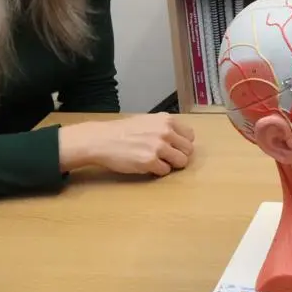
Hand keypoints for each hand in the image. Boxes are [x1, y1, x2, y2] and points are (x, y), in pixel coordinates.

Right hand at [59, 113, 194, 175]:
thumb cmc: (123, 131)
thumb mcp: (148, 121)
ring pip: (181, 162)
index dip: (182, 144)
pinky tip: (146, 166)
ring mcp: (159, 147)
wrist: (101, 139)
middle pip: (188, 150)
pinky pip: (165, 171)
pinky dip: (157, 171)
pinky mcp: (150, 161)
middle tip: (166, 158)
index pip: (190, 135)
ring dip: (171, 164)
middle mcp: (165, 132)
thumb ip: (165, 128)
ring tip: (157, 162)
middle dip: (179, 155)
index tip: (173, 148)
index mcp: (166, 120)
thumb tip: (180, 139)